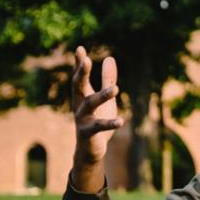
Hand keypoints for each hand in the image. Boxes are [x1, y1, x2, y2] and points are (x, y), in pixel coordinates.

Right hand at [71, 46, 122, 189]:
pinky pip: (99, 127)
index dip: (78, 63)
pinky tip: (121, 121)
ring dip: (102, 96)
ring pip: (90, 105)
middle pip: (77, 87)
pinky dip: (110, 123)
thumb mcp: (104, 98)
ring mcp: (82, 119)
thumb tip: (110, 58)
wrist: (90, 150)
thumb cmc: (97, 120)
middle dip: (81, 73)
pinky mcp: (88, 134)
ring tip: (115, 88)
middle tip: (85, 60)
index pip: (79, 76)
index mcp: (82, 95)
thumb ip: (107, 80)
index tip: (79, 49)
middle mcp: (79, 105)